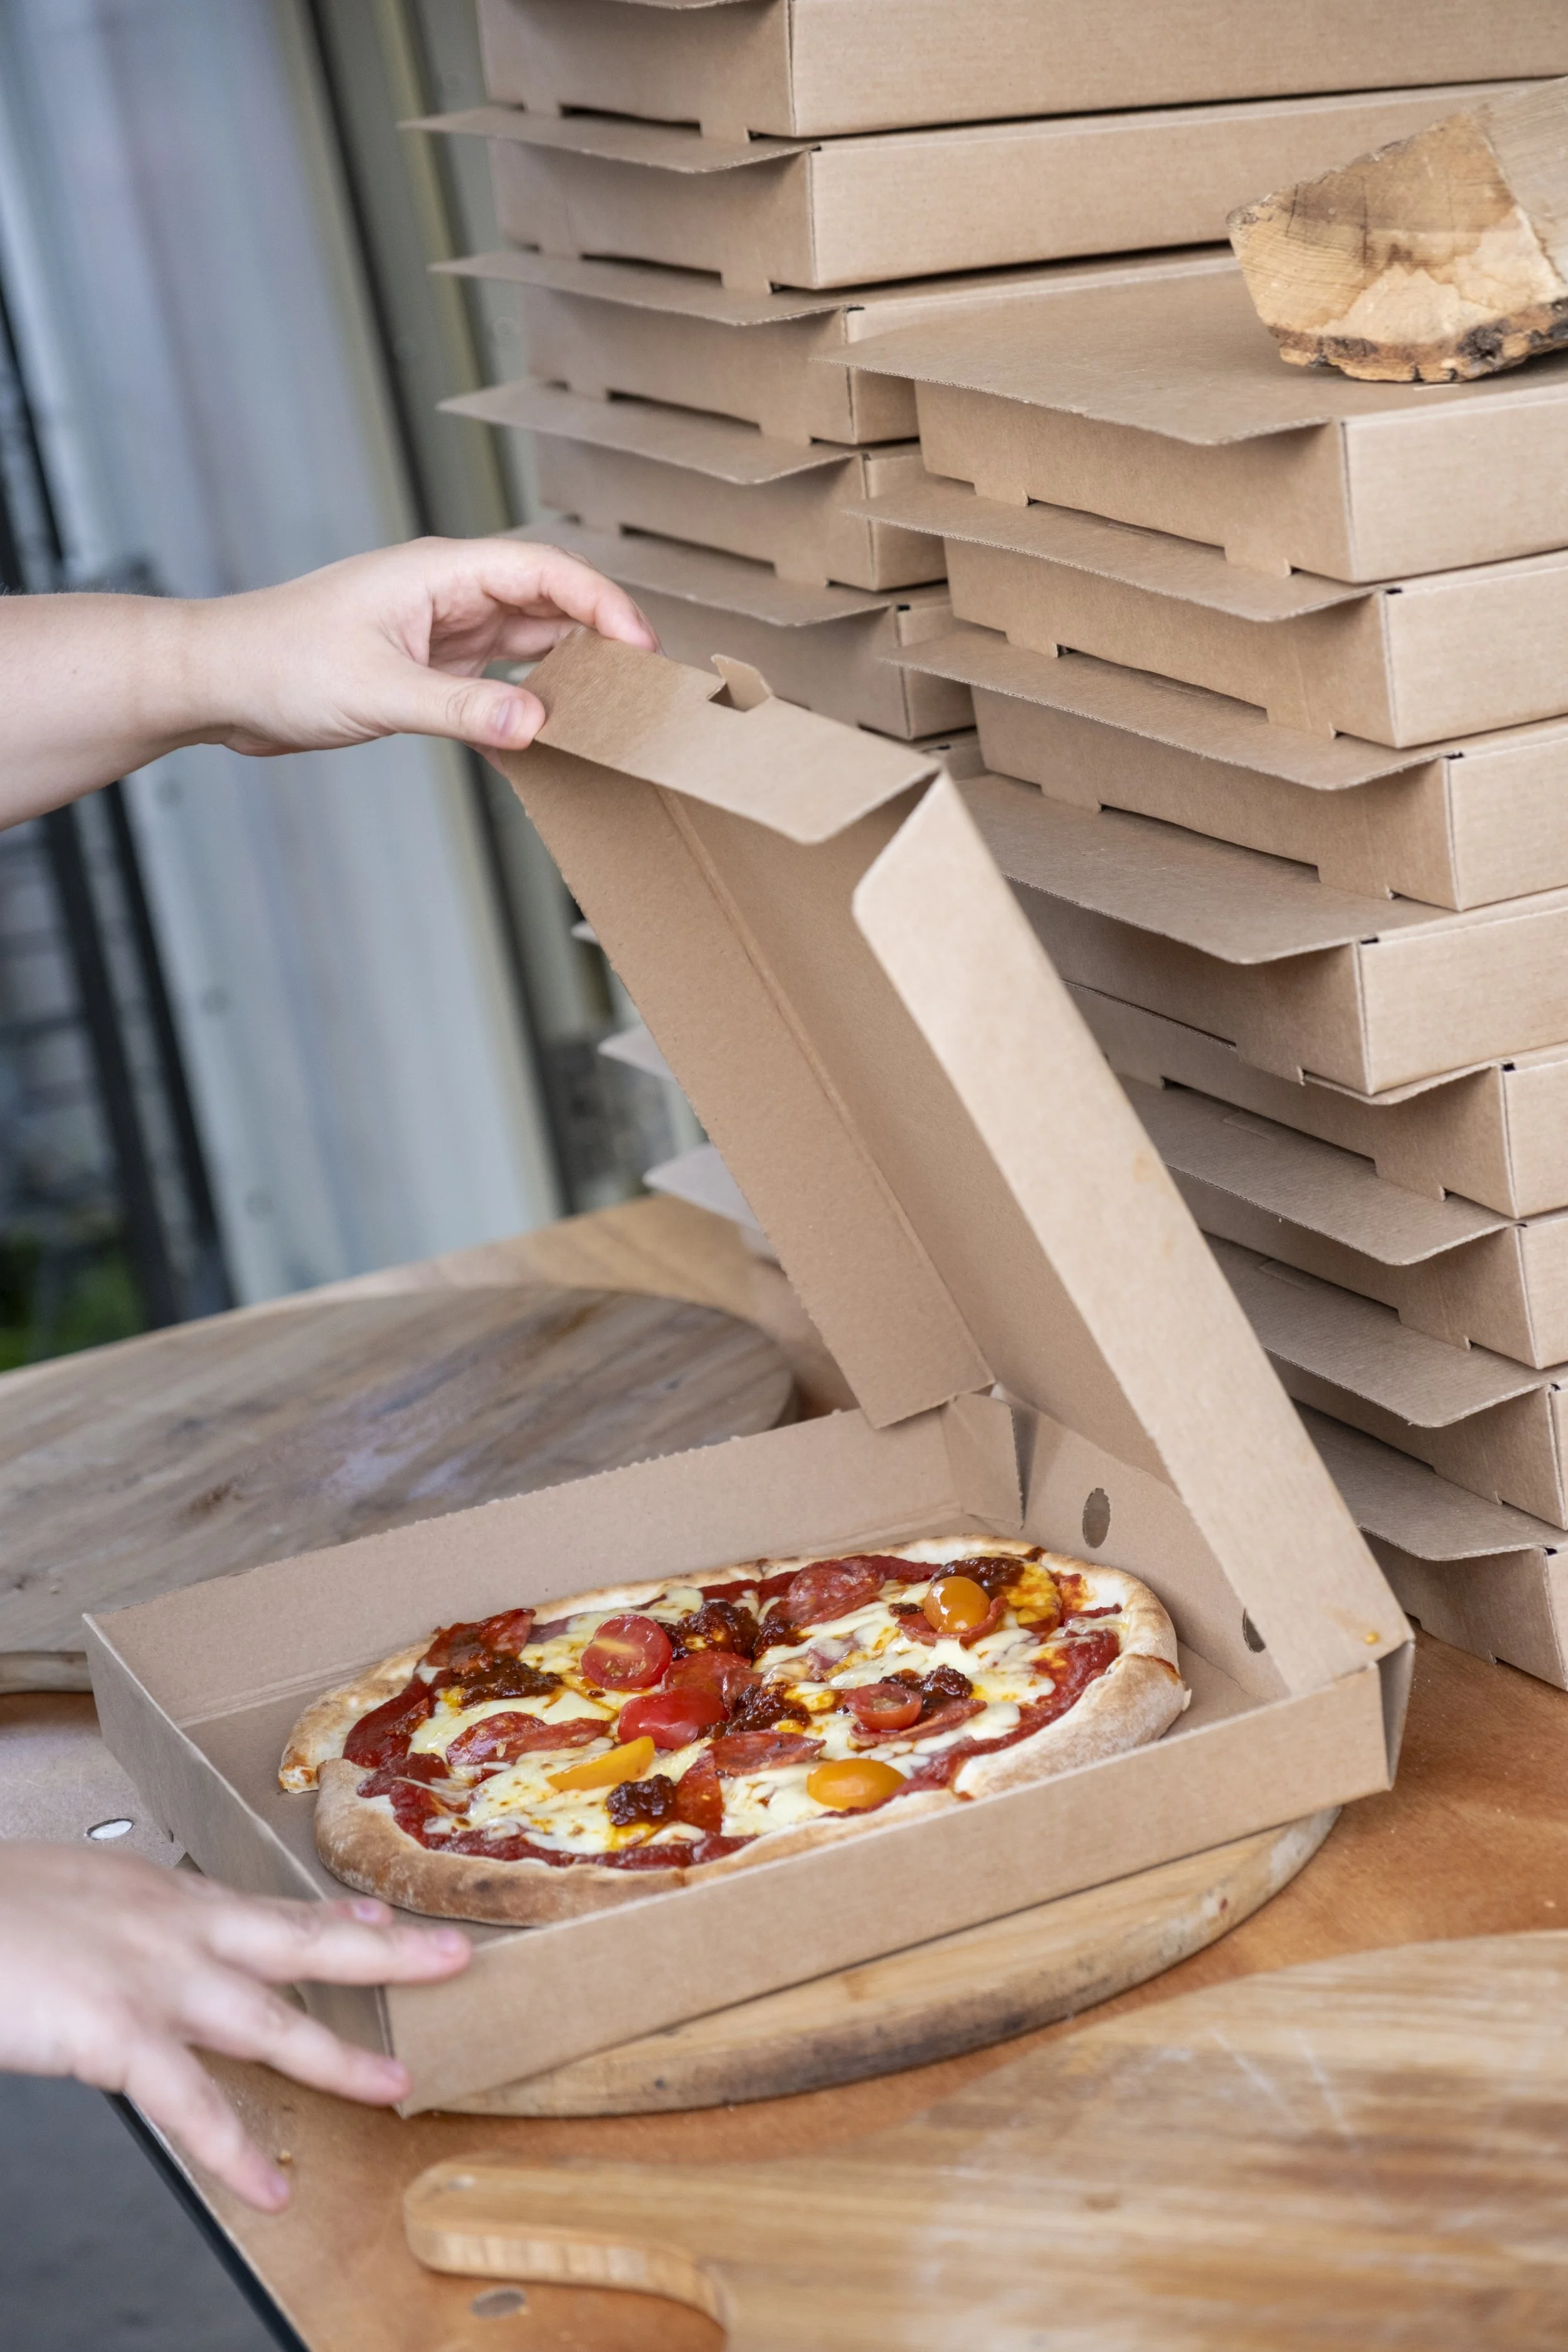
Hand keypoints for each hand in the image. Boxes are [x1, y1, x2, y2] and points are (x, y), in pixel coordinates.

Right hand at [0, 1842, 470, 2211]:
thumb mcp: (69, 1894)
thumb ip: (115, 1921)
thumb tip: (123, 1942)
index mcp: (159, 1893)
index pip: (262, 1906)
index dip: (327, 1912)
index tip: (377, 1913)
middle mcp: (176, 1927)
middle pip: (301, 1939)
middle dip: (384, 1949)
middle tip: (452, 1955)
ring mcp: (157, 1980)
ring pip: (272, 2022)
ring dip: (339, 2058)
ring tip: (396, 2085)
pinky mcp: (119, 2034)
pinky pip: (192, 2107)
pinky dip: (233, 2153)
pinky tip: (268, 2189)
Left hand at [193, 536, 657, 757]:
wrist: (219, 683)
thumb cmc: (279, 663)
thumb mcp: (379, 691)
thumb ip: (463, 710)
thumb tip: (538, 725)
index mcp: (440, 574)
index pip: (545, 571)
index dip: (602, 602)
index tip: (641, 645)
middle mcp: (448, 596)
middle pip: (548, 603)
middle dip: (598, 638)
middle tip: (641, 687)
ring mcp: (440, 634)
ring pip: (527, 645)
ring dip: (565, 677)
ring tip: (606, 716)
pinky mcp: (427, 671)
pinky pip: (496, 684)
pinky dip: (523, 709)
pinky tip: (542, 742)